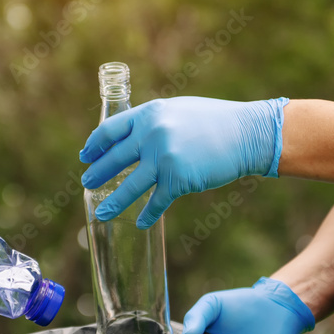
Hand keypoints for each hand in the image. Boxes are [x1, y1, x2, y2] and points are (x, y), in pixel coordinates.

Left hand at [79, 96, 286, 227]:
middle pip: (114, 159)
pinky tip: (141, 222)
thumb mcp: (178, 111)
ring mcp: (164, 158)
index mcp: (149, 113)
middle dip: (97, 173)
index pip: (110, 130)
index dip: (94, 145)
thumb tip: (134, 139)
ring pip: (129, 186)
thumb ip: (154, 122)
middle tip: (87, 183)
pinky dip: (148, 214)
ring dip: (113, 202)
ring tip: (101, 212)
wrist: (248, 133)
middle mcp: (152, 134)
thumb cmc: (216, 121)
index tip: (86, 155)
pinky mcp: (178, 179)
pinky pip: (156, 202)